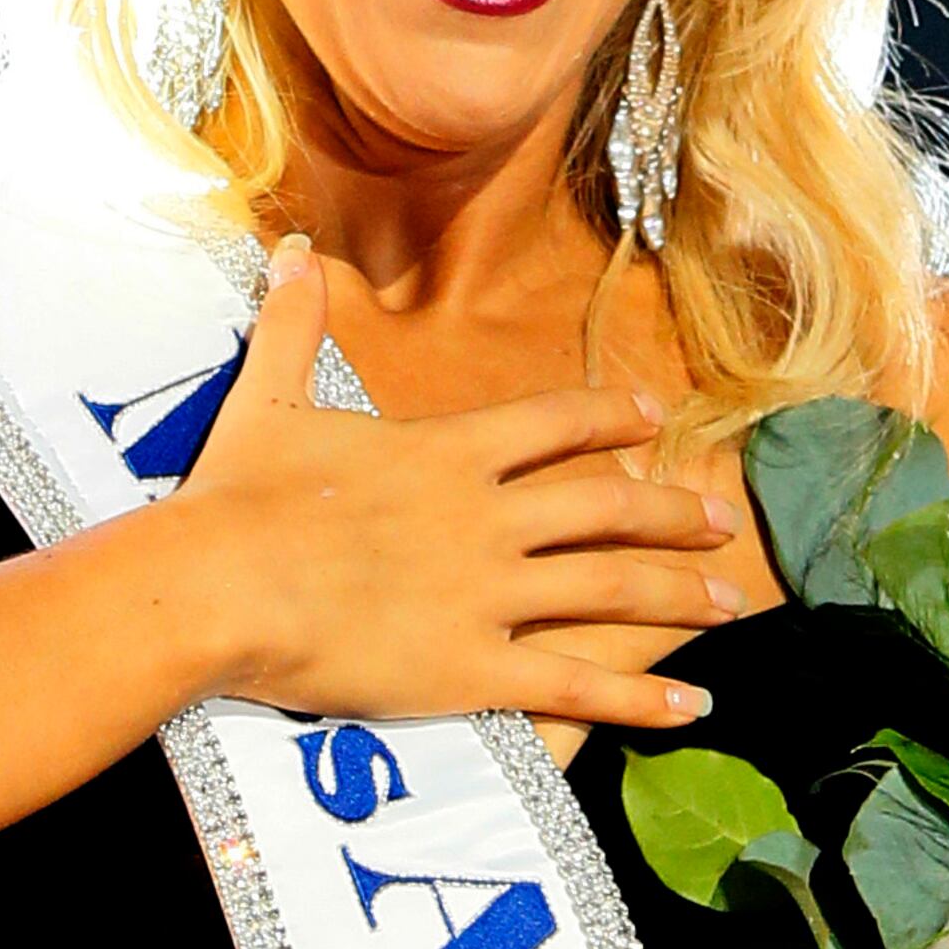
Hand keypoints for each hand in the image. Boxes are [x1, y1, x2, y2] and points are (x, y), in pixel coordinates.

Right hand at [169, 235, 740, 729]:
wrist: (217, 585)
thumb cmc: (238, 494)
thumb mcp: (269, 394)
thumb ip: (295, 320)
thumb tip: (292, 244)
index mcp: (449, 450)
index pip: (554, 421)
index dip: (611, 417)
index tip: (655, 420)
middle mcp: (487, 517)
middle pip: (607, 505)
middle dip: (671, 513)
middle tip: (721, 521)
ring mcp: (488, 594)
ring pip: (611, 589)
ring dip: (679, 594)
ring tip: (731, 602)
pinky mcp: (473, 667)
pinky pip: (576, 683)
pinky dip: (640, 695)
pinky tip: (692, 704)